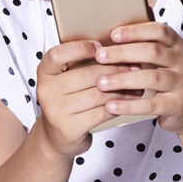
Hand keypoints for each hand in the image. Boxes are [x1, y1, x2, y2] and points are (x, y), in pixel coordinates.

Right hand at [35, 41, 131, 156]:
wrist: (57, 135)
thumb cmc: (67, 101)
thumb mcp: (65, 80)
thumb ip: (80, 66)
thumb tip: (114, 50)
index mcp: (44, 73)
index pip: (58, 54)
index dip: (80, 48)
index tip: (101, 46)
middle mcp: (46, 90)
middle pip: (86, 75)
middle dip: (115, 70)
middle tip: (135, 67)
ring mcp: (56, 110)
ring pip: (97, 95)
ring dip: (122, 90)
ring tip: (137, 85)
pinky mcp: (69, 127)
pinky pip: (101, 112)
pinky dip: (118, 106)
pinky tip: (129, 102)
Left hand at [94, 22, 182, 133]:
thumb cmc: (164, 74)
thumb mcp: (158, 56)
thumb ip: (138, 45)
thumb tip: (102, 38)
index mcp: (174, 45)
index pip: (159, 31)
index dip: (135, 31)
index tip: (113, 34)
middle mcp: (181, 61)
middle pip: (153, 52)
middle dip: (123, 53)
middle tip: (99, 56)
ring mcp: (181, 83)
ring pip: (152, 77)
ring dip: (123, 79)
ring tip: (101, 82)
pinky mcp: (176, 105)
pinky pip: (152, 105)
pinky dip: (129, 105)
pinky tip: (111, 105)